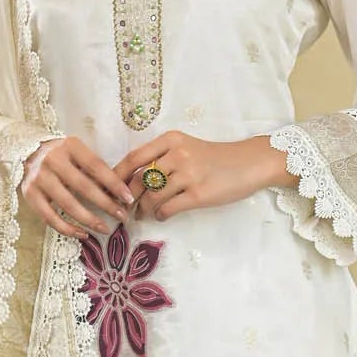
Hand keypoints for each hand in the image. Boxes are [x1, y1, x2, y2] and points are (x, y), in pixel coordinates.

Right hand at [20, 135, 137, 238]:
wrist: (28, 152)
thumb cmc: (62, 155)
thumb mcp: (78, 152)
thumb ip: (95, 168)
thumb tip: (120, 193)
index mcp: (69, 146)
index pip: (96, 166)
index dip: (114, 183)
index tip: (128, 198)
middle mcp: (52, 160)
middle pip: (84, 187)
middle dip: (106, 204)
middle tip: (121, 217)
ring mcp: (39, 178)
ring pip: (68, 205)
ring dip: (89, 220)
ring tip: (105, 229)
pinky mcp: (29, 194)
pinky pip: (50, 217)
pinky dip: (67, 229)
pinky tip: (82, 234)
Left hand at [112, 130, 291, 220]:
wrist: (249, 163)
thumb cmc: (215, 157)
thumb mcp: (187, 147)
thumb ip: (162, 158)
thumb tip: (133, 180)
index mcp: (171, 140)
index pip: (134, 158)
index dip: (116, 176)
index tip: (108, 188)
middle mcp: (178, 154)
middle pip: (139, 179)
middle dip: (127, 197)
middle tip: (123, 208)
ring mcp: (188, 175)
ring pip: (151, 197)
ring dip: (142, 210)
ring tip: (142, 215)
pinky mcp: (198, 194)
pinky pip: (168, 208)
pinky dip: (159, 215)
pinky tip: (161, 216)